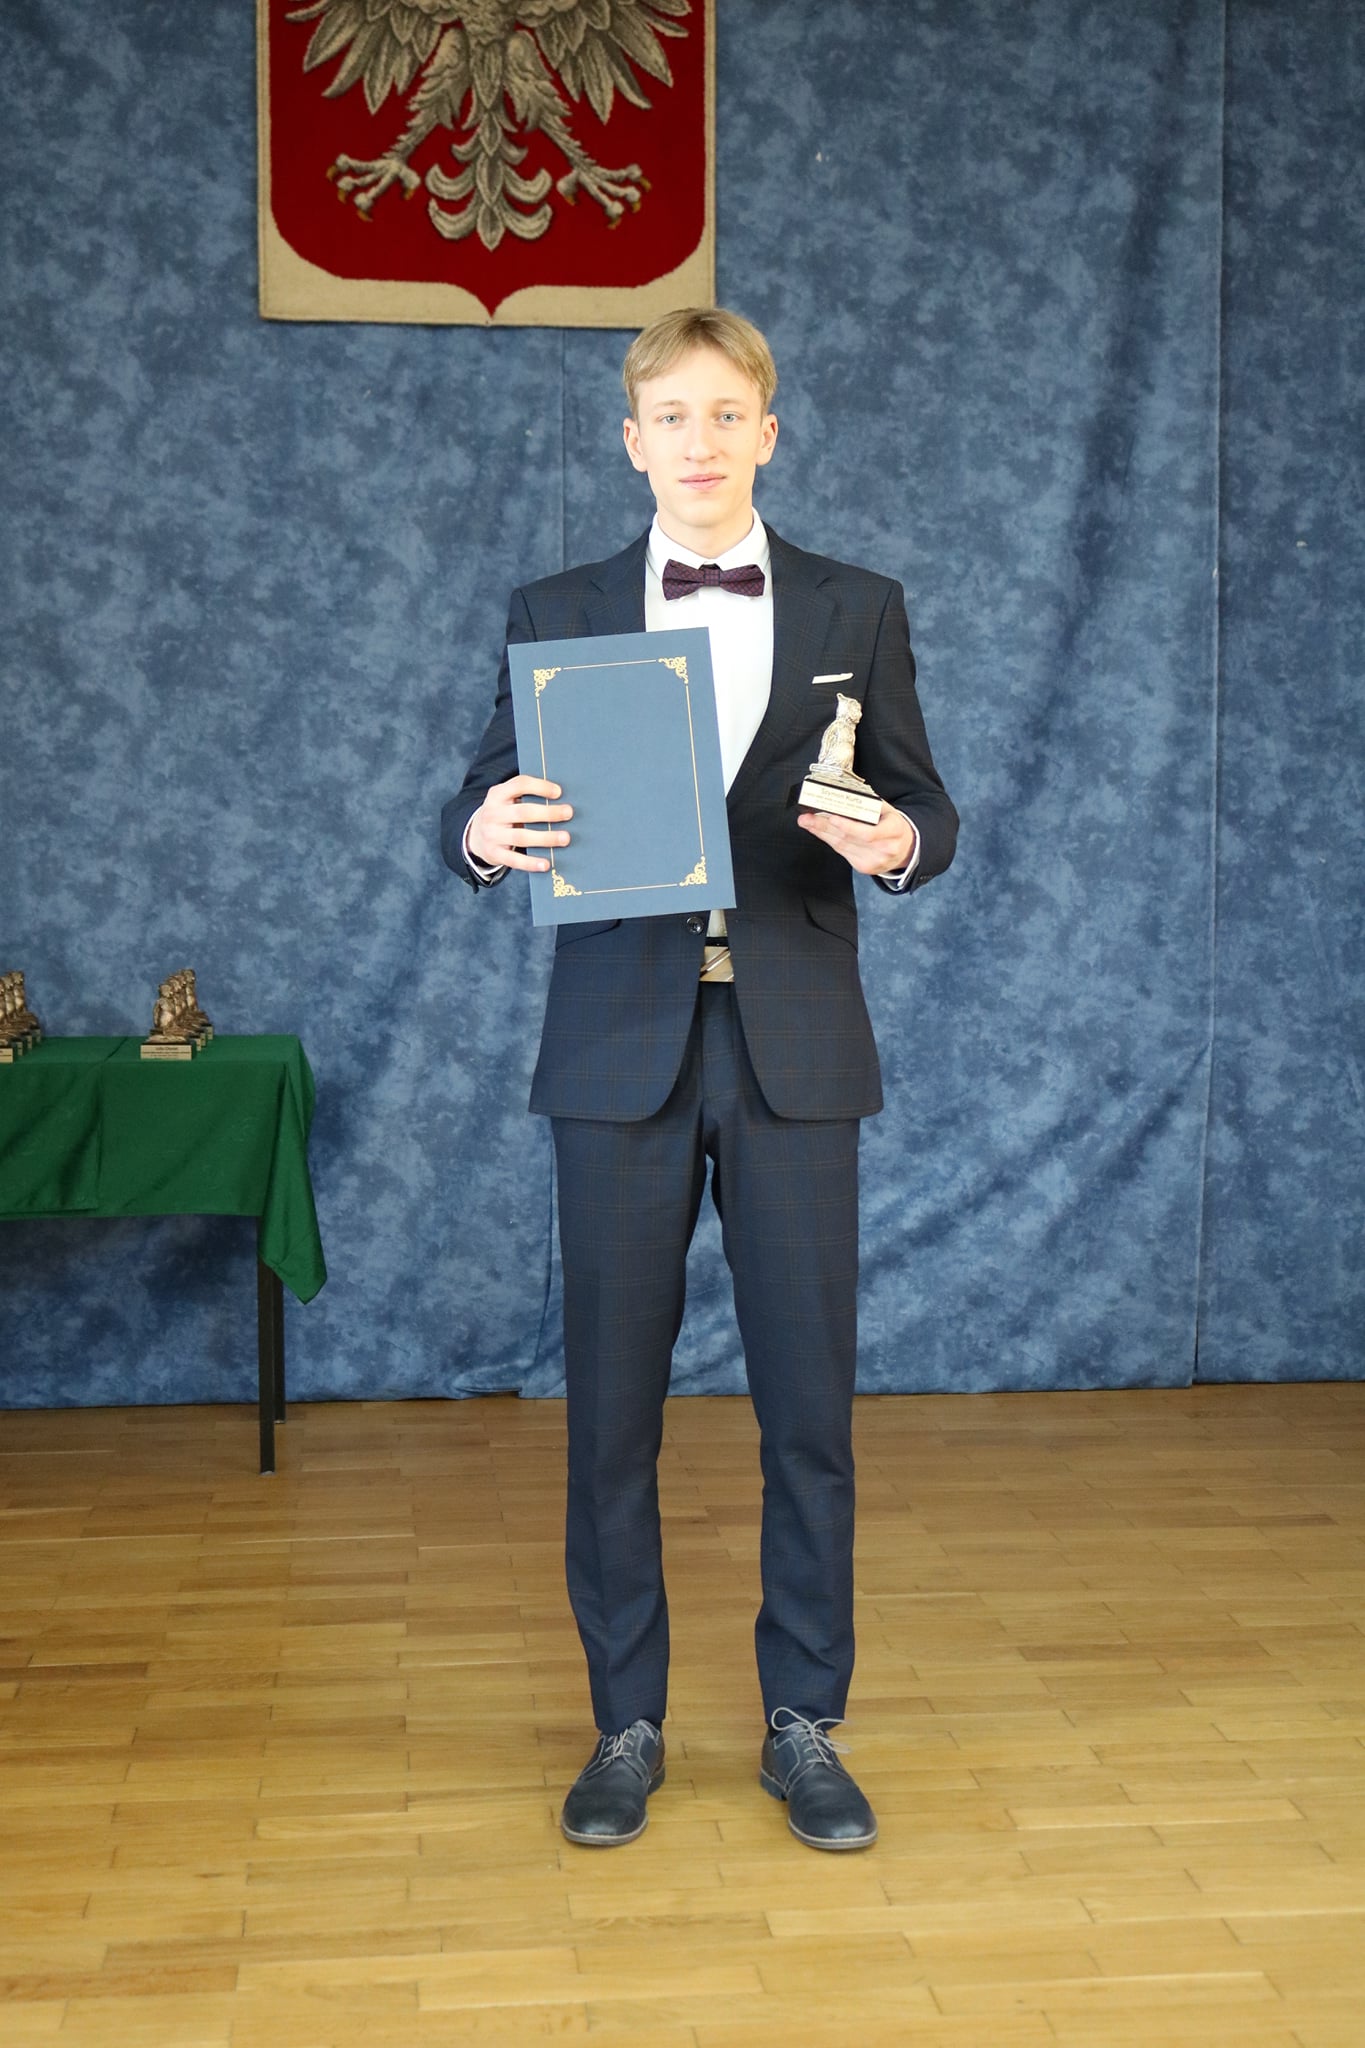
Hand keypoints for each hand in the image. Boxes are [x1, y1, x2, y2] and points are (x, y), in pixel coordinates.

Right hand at [468, 775, 572, 872]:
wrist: (476, 836)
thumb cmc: (503, 814)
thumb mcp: (506, 799)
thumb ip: (526, 795)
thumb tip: (560, 799)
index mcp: (497, 794)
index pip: (519, 785)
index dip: (539, 787)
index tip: (558, 792)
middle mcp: (492, 813)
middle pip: (523, 812)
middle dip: (548, 813)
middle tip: (568, 813)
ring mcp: (492, 835)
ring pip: (522, 837)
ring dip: (546, 838)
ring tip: (565, 838)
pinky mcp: (494, 853)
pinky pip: (514, 860)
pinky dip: (531, 863)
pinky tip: (546, 864)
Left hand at [797, 802, 915, 875]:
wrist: (905, 848)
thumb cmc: (893, 826)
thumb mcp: (888, 811)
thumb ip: (869, 805)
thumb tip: (842, 796)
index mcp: (894, 830)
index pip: (869, 833)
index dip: (848, 826)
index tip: (832, 818)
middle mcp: (885, 848)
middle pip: (849, 838)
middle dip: (824, 826)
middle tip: (807, 818)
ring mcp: (874, 861)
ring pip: (842, 845)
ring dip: (821, 832)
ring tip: (807, 822)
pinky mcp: (864, 868)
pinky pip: (842, 852)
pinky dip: (829, 840)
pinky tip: (819, 831)